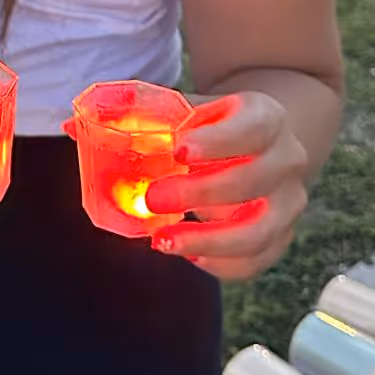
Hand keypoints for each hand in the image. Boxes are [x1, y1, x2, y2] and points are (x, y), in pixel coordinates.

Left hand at [143, 93, 307, 280]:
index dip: (218, 141)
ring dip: (208, 240)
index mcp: (267, 116)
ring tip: (163, 240)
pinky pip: (256, 260)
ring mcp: (289, 202)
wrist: (258, 142)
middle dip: (199, 192)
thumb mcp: (191, 110)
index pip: (253, 127)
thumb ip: (147, 115)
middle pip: (252, 180)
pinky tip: (190, 256)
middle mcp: (287, 159)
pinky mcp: (282, 236)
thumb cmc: (213, 126)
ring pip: (259, 230)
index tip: (179, 149)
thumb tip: (85, 125)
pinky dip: (222, 264)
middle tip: (153, 197)